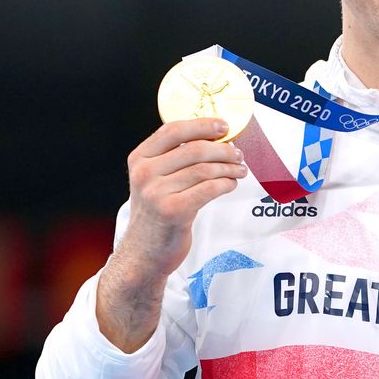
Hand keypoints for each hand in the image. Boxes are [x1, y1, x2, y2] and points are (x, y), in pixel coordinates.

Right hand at [120, 117, 247, 274]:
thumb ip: (173, 158)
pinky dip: (225, 184)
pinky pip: (209, 189)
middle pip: (195, 149)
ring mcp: (157, 192)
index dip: (202, 125)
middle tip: (238, 155)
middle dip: (223, 150)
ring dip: (228, 168)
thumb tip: (214, 137)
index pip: (173, 130)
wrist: (143, 253)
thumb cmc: (155, 213)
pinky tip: (230, 184)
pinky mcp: (173, 211)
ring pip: (205, 169)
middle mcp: (144, 173)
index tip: (223, 126)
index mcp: (139, 159)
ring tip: (239, 170)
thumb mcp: (152, 180)